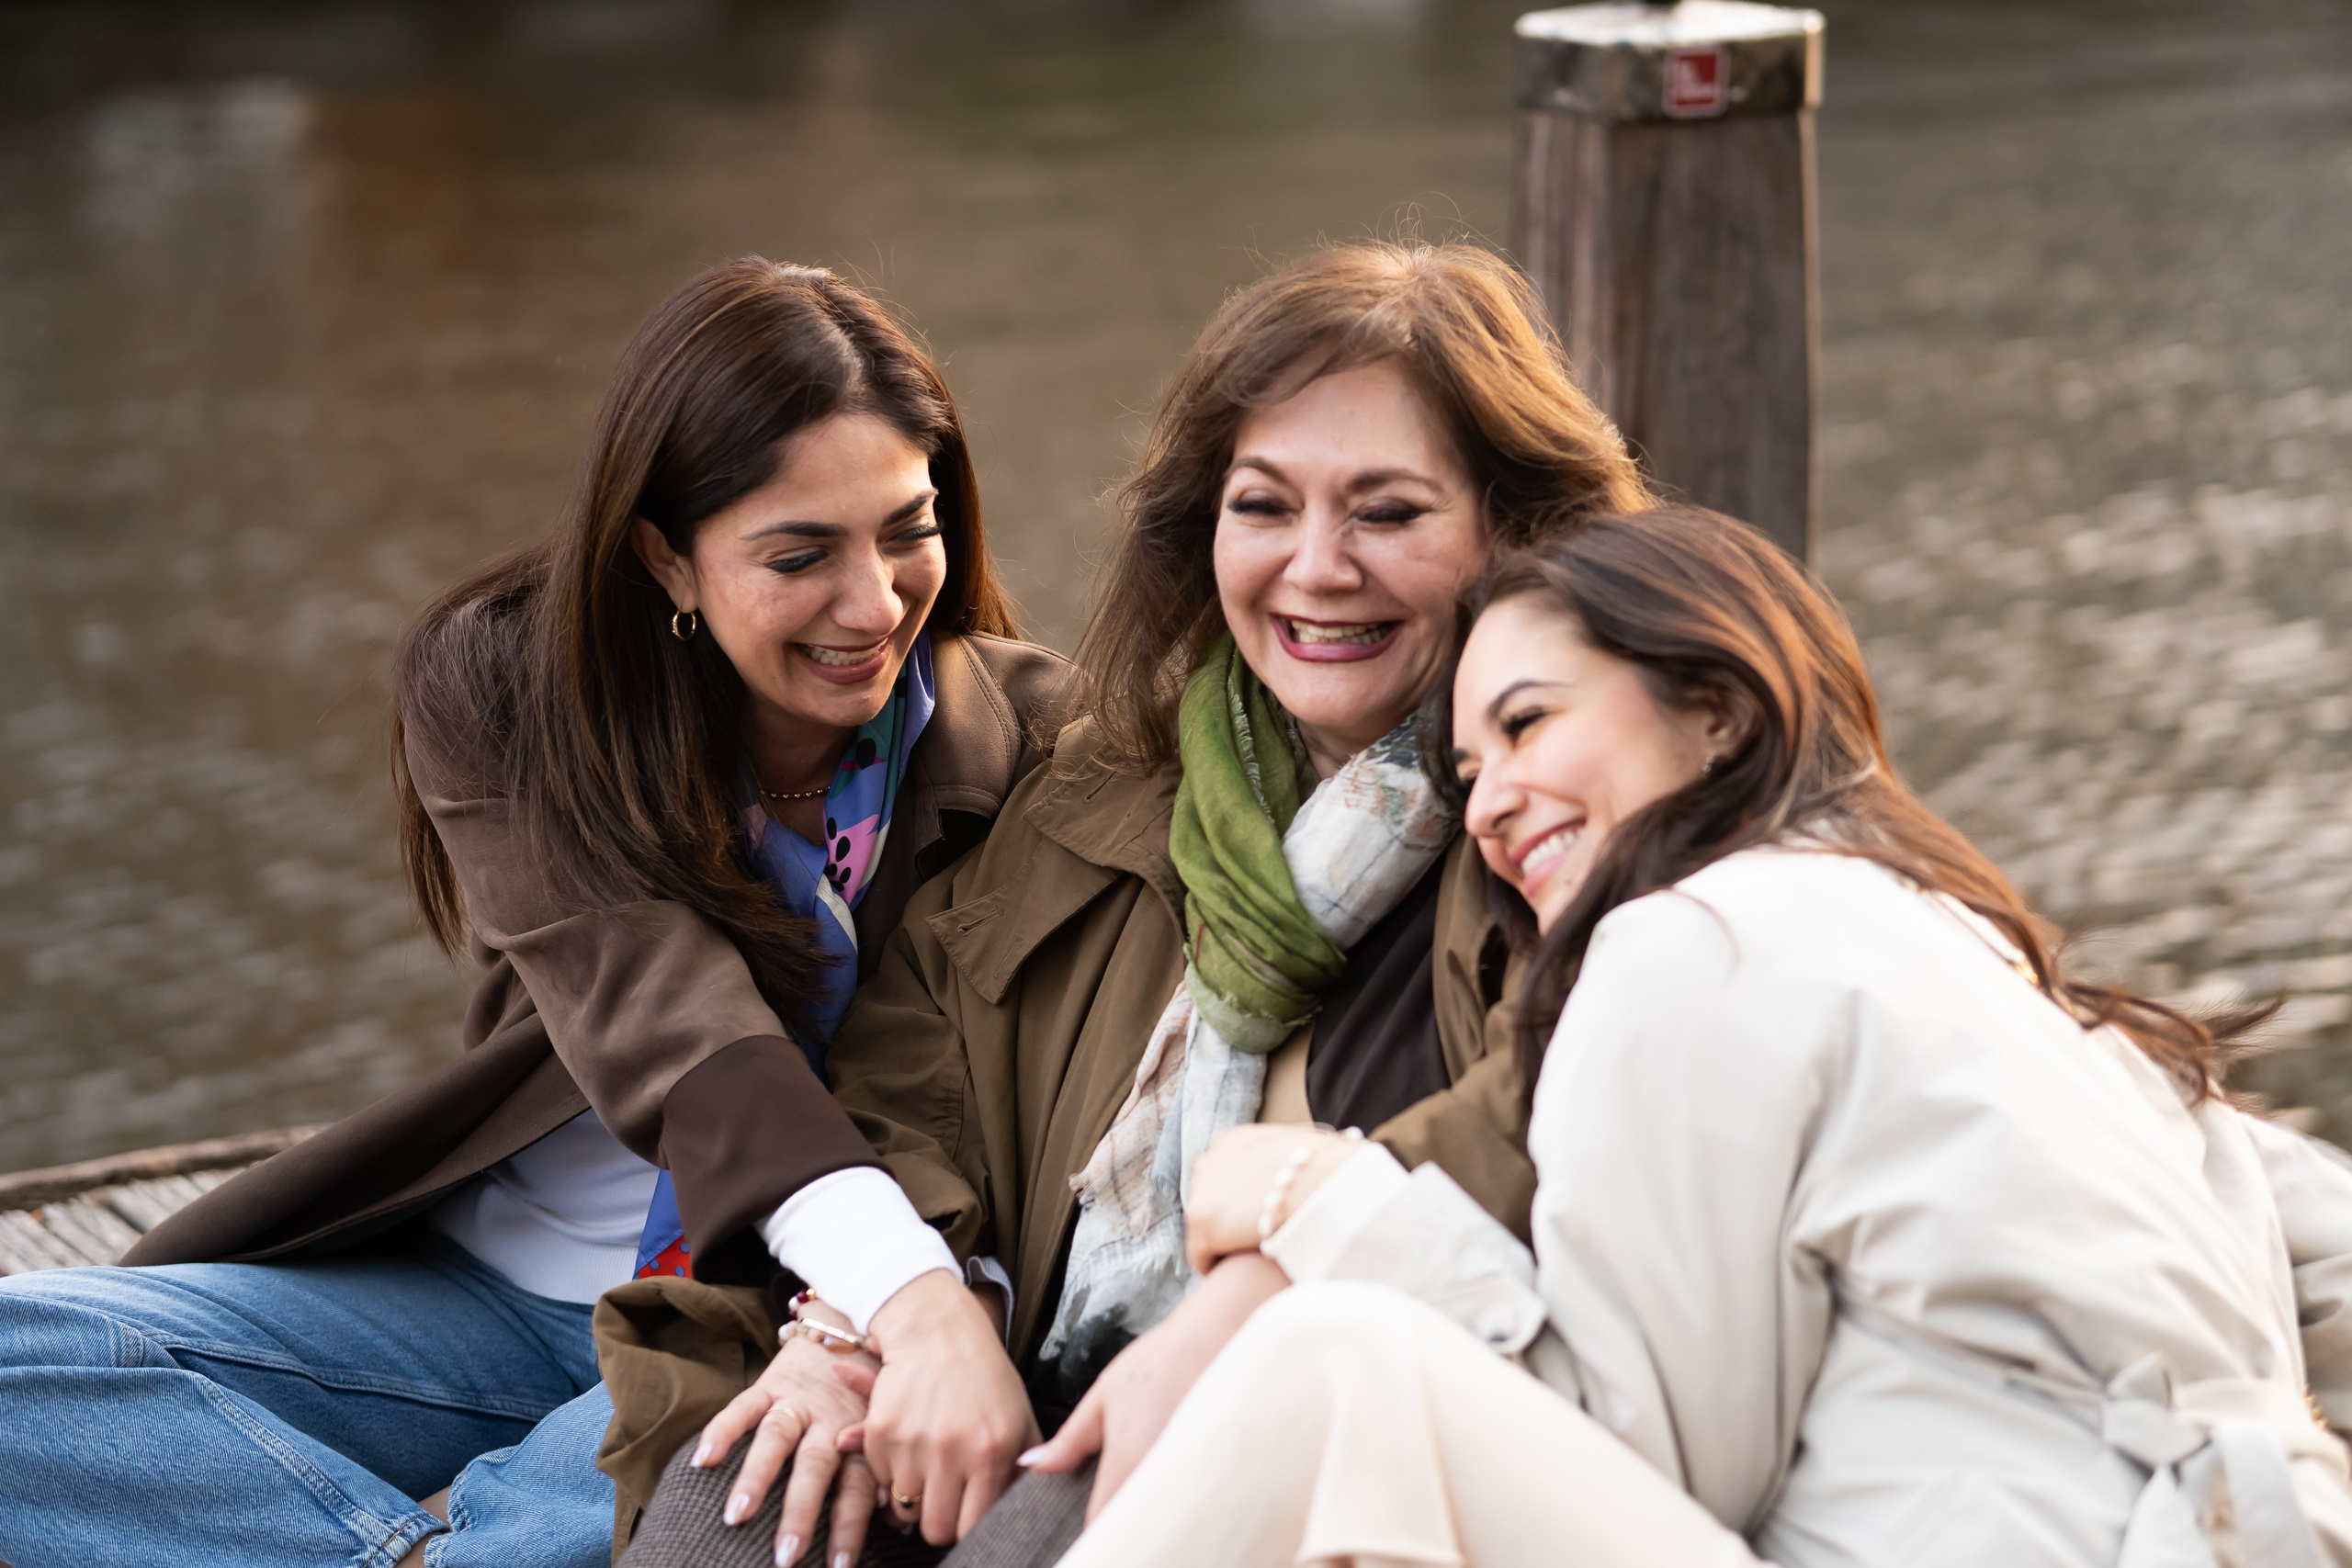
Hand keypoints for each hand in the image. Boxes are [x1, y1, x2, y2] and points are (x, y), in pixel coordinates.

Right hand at [688, 1297, 880, 1567]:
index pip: (854, 1489)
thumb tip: (895, 1516)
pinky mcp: (768, 1385)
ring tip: (736, 1516)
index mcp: (859, 1438)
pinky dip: (722, 1431)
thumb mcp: (882, 1424)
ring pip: (776, 1439)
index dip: (848, 1527)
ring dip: (756, 1477)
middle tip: (786, 1555)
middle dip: (800, 1513)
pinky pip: (742, 1407)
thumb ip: (880, 1467)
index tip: (837, 1565)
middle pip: (814, 1469)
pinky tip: (702, 1459)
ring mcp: (796, 1402)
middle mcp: (827, 1421)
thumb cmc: (869, 1390)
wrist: (850, 1324)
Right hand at [847, 1269, 1038, 1544]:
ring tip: (929, 1460)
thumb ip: (1027, 1467)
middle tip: (946, 1492)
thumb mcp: (1020, 1417)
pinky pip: (880, 1479)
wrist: (938, 1328)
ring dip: (914, 1492)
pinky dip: (891, 1468)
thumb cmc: (983, 1374)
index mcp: (994, 1451)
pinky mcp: (881, 1431)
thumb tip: (1023, 1512)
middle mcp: (953, 1450)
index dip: (969, 1524)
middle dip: (940, 1515)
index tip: (968, 1512)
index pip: (974, 1527)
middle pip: (936, 1528)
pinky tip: (909, 1439)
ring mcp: (913, 1442)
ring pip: (905, 1508)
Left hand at [1019, 1253, 1288, 1520]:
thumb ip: (1070, 1440)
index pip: (1098, 1528)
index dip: (1089, 1532)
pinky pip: (1196, 1506)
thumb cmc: (1165, 1360)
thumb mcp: (1106, 1394)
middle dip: (1121, 1527)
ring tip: (1146, 1493)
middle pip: (1135, 1531)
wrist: (1228, 1332)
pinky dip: (1184, 1503)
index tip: (1084, 1526)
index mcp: (1127, 1465)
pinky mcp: (1222, 1476)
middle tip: (1115, 1505)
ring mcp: (1196, 1481)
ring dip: (1153, 1515)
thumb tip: (1031, 1466)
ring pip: (1166, 1521)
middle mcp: (1162, 1481)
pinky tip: (1179, 1483)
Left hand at [1183, 1125, 1363, 1273]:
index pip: (1221, 1175)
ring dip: (1223, 1242)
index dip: (1238, 1199)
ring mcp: (1201, 1194)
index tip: (1257, 1216)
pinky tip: (1240, 1270)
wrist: (1324, 1182)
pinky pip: (1201, 1257)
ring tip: (1251, 1254)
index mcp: (1232, 1142)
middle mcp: (1209, 1162)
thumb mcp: (1294, 1149)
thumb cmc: (1325, 1168)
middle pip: (1208, 1201)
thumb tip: (1287, 1176)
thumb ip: (1274, 1159)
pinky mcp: (1203, 1227)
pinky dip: (1217, 1266)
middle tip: (1256, 1237)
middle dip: (1228, 1219)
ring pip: (1204, 1229)